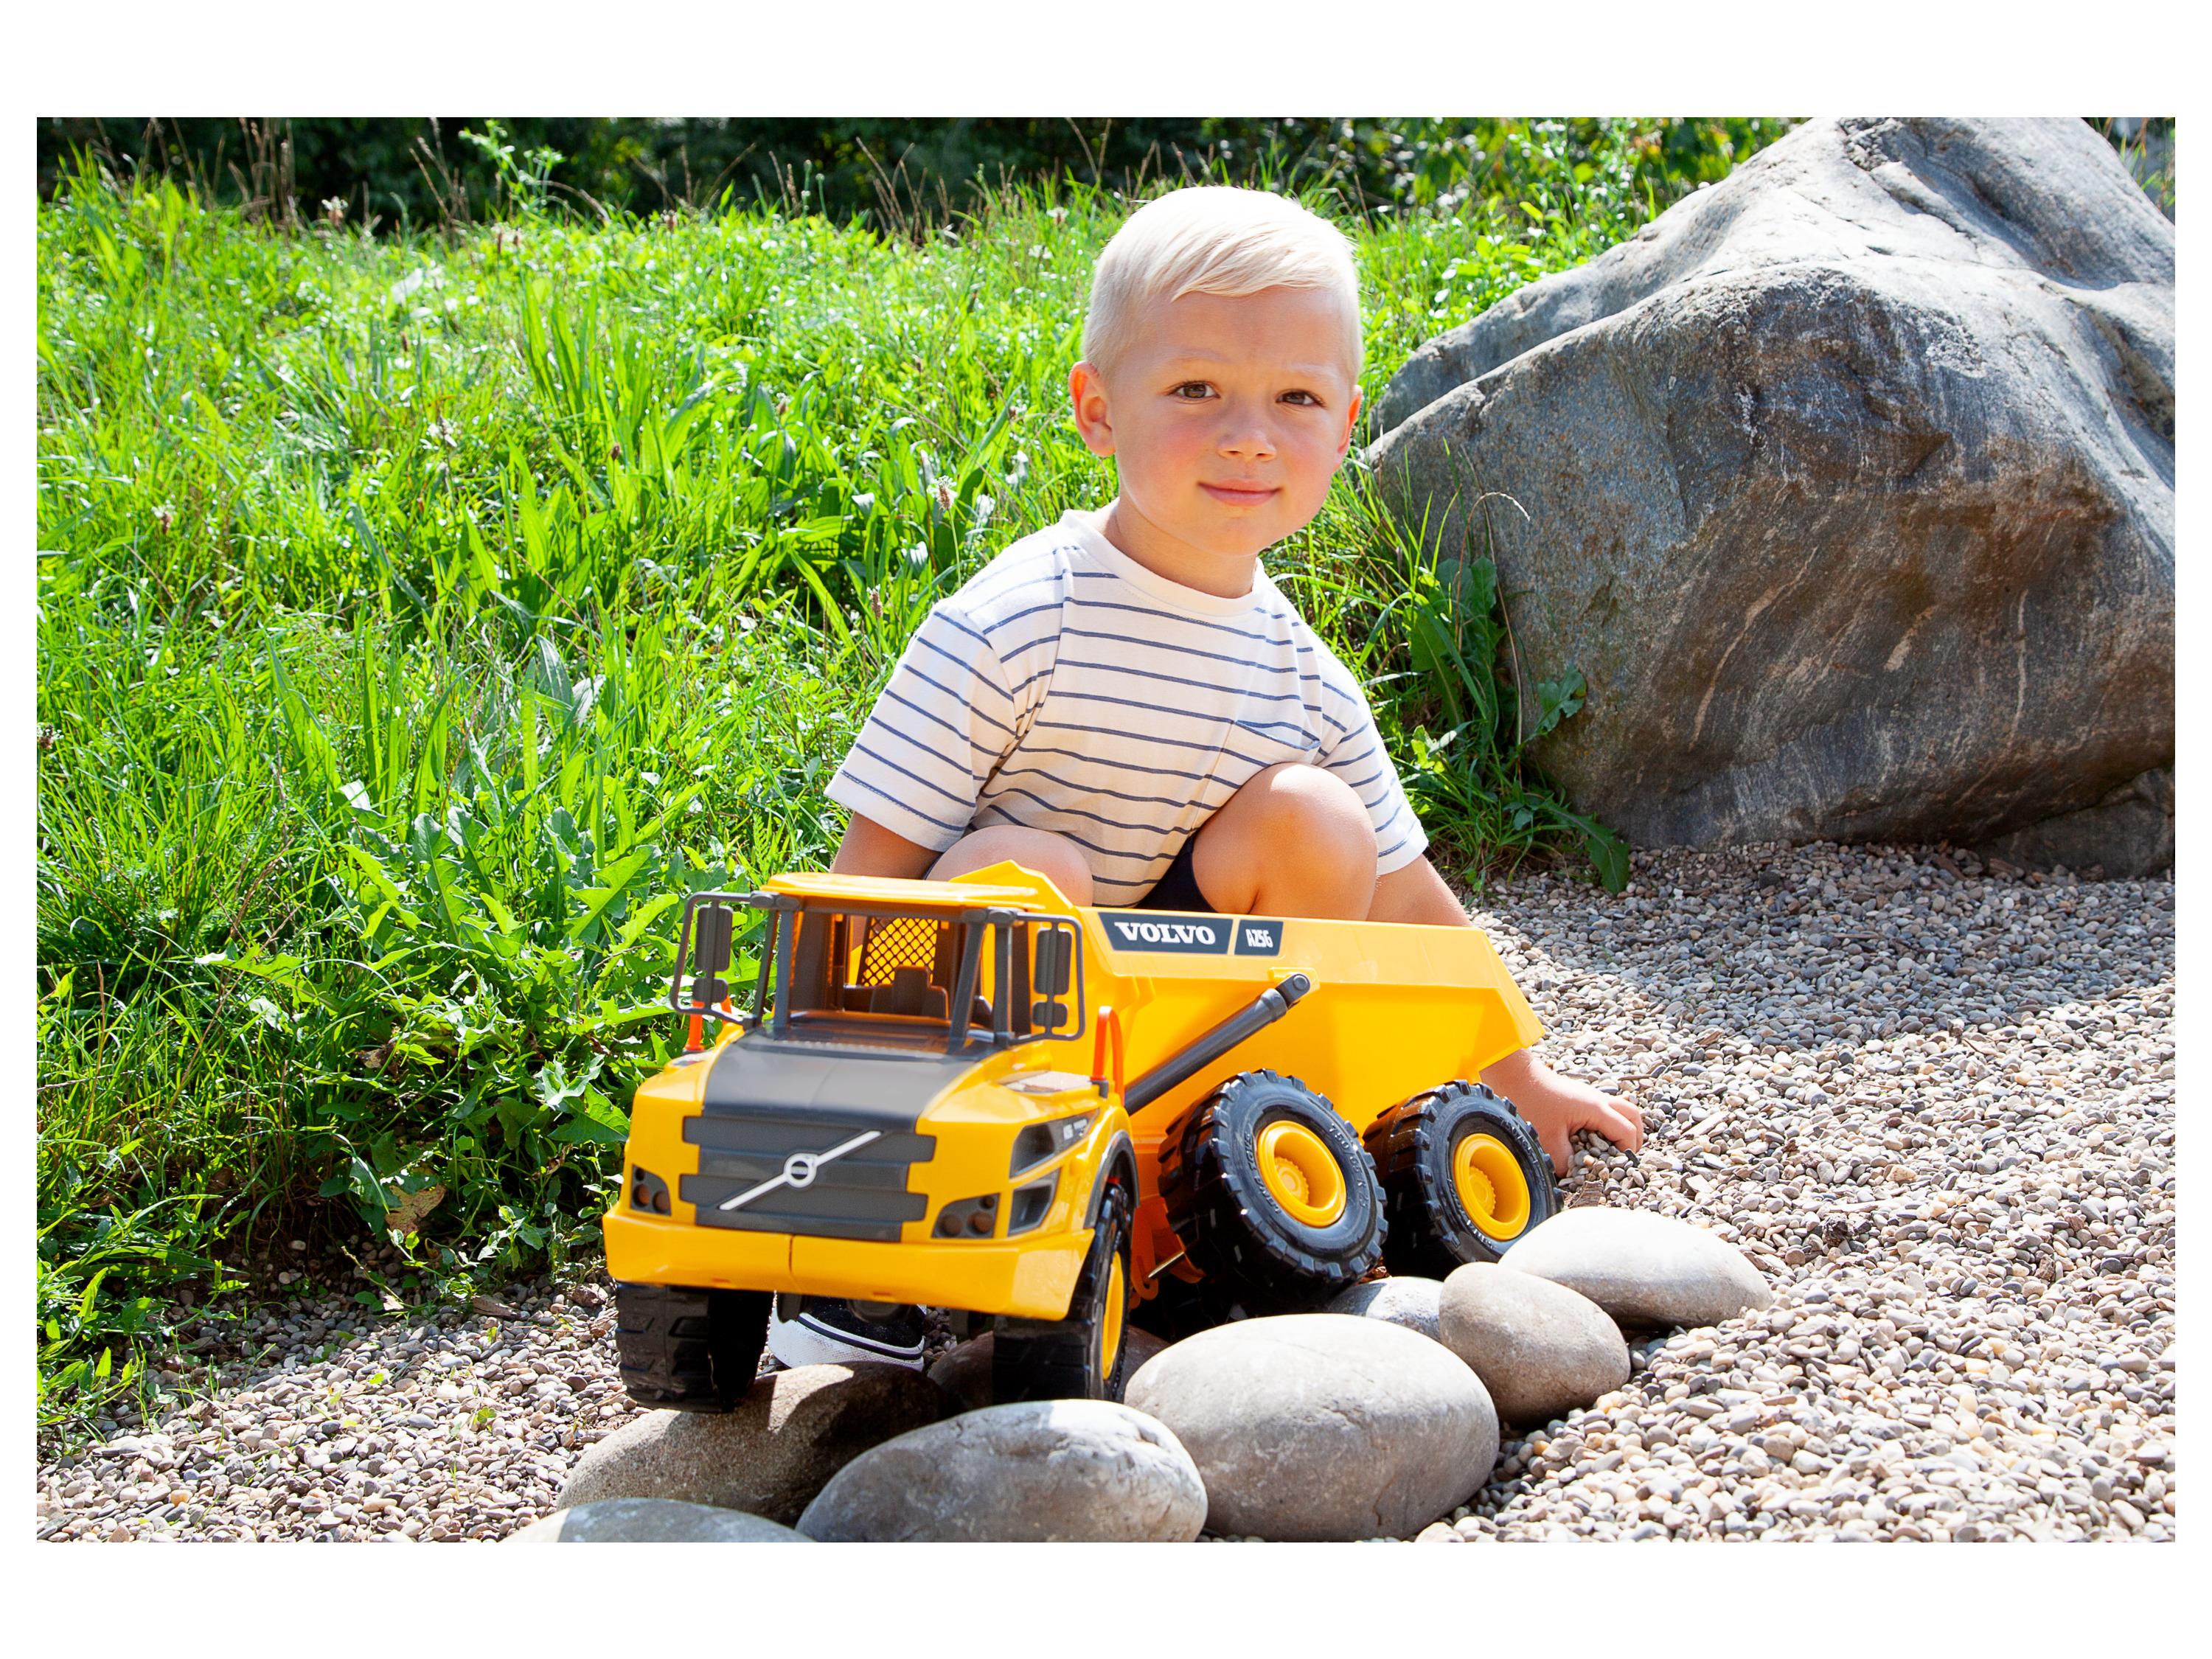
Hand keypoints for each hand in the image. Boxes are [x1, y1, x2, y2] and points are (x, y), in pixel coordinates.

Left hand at [1478, 1049, 1643, 1176]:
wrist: (1515, 1076)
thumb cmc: (1530, 1102)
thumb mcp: (1547, 1140)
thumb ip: (1565, 1162)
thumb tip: (1575, 1176)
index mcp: (1596, 1109)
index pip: (1627, 1132)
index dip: (1628, 1152)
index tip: (1621, 1168)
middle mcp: (1598, 1099)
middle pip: (1633, 1115)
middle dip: (1635, 1136)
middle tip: (1626, 1156)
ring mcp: (1590, 1096)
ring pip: (1620, 1109)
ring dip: (1622, 1128)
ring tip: (1611, 1149)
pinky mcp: (1580, 1097)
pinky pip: (1605, 1109)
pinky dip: (1607, 1123)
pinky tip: (1592, 1138)